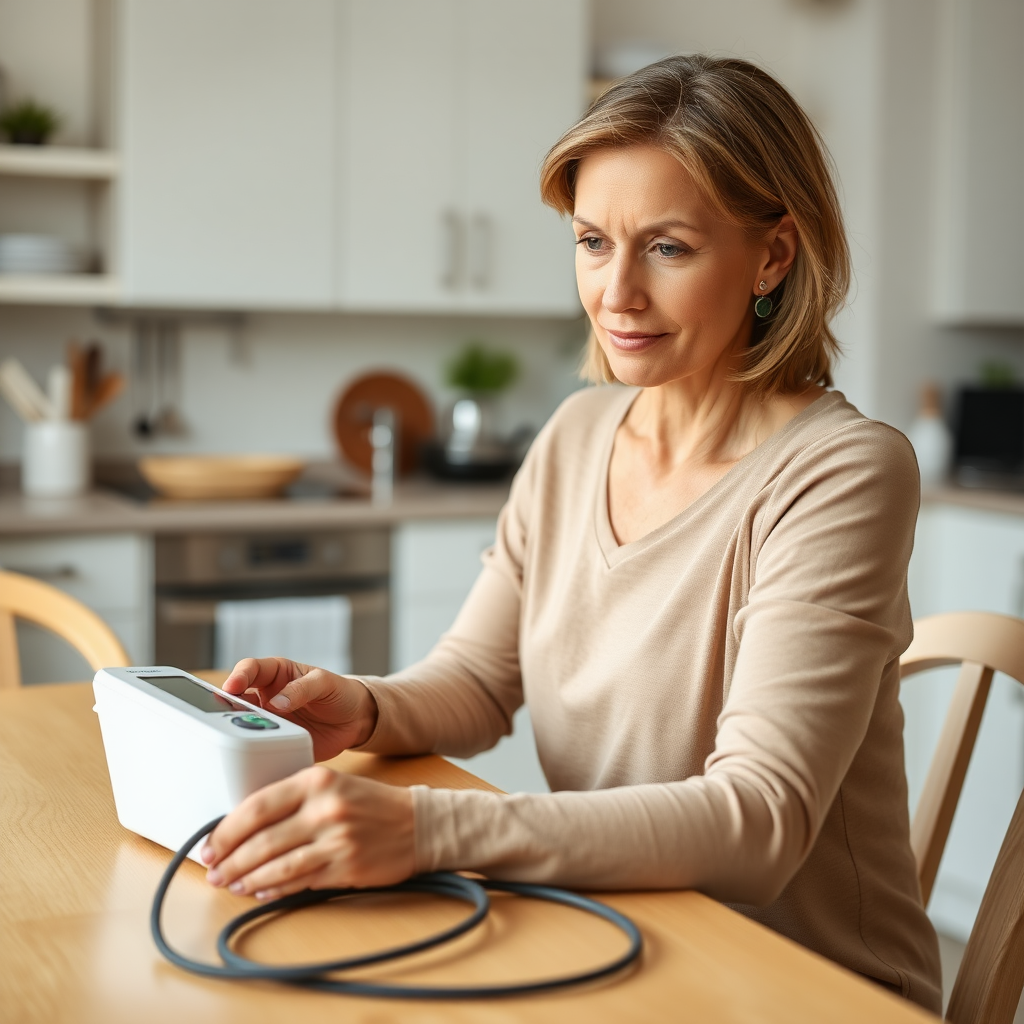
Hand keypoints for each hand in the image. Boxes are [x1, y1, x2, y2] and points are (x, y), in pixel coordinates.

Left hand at [202, 766, 414, 898]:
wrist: (418, 823)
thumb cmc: (370, 805)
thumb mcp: (331, 786)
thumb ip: (292, 801)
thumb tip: (243, 828)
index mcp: (316, 780)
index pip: (257, 805)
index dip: (226, 830)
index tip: (210, 844)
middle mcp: (325, 807)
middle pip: (261, 839)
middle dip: (230, 860)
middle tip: (214, 871)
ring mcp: (336, 838)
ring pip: (276, 864)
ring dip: (246, 878)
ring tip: (231, 885)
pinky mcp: (346, 865)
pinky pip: (299, 880)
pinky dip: (274, 888)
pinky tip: (260, 890)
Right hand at [221, 658, 377, 760]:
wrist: (355, 721)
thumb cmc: (339, 692)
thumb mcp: (325, 683)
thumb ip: (303, 688)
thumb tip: (277, 702)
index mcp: (276, 674)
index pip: (250, 670)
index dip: (238, 676)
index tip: (232, 686)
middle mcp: (266, 697)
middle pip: (237, 699)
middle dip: (227, 706)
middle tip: (223, 715)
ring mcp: (269, 721)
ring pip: (242, 724)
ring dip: (237, 730)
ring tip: (237, 736)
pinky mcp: (276, 742)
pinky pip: (259, 746)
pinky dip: (254, 751)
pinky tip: (253, 755)